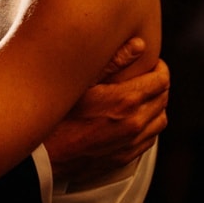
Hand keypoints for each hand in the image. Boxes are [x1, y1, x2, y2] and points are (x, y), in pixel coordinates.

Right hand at [43, 40, 168, 184]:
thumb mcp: (79, 81)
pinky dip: (148, 126)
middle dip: (157, 85)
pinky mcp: (124, 157)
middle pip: (163, 99)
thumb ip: (112, 62)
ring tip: (140, 98)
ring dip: (155, 106)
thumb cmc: (53, 115)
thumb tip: (139, 45)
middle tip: (144, 76)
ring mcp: (131, 143)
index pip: (161, 80)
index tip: (150, 63)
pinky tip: (132, 119)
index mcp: (125, 100)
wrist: (40, 156)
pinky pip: (149, 139)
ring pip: (160, 120)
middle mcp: (134, 123)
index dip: (158, 68)